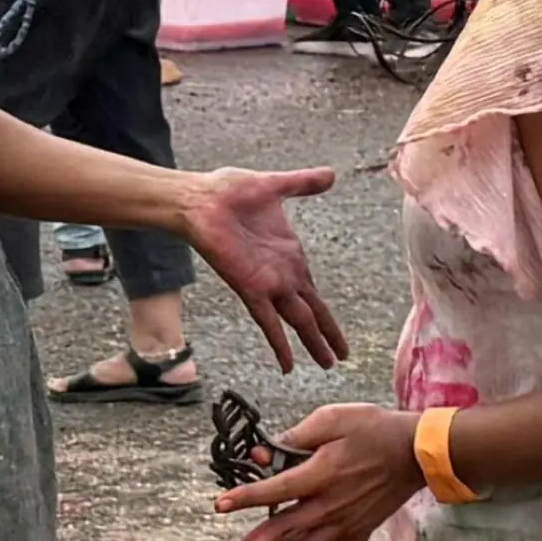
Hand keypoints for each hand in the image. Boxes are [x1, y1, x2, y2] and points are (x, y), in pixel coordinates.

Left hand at [177, 165, 346, 368]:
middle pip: (310, 313)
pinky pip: (268, 322)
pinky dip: (279, 344)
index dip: (326, 313)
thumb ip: (303, 183)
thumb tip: (330, 175)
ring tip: (327, 365)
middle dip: (327, 335)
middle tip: (342, 358)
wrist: (200, 198)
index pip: (313, 292)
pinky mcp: (251, 288)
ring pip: (297, 321)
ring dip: (312, 343)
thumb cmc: (229, 191)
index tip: (337, 332)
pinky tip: (288, 366)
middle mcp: (281, 275)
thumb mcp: (276, 186)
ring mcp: (267, 284)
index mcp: (289, 255)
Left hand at [214, 401, 423, 540]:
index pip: (273, 489)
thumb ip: (295, 438)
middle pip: (282, 531)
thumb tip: (263, 454)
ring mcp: (340, 525)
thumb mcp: (331, 419)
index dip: (245, 497)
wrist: (416, 452)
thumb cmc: (372, 428)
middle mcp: (325, 507)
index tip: (219, 506)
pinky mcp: (355, 535)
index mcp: (317, 475)